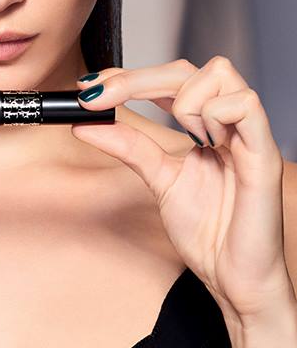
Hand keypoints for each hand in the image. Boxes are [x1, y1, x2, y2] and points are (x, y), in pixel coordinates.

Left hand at [71, 57, 295, 328]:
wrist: (235, 279)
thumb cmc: (209, 231)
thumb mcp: (159, 179)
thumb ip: (129, 147)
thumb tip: (85, 123)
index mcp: (205, 125)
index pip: (168, 78)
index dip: (128, 75)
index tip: (89, 87)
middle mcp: (227, 122)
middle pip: (185, 68)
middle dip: (135, 78)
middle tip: (99, 98)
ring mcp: (247, 134)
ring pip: (218, 72)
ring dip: (184, 99)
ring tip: (185, 137)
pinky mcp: (264, 154)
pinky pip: (246, 105)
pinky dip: (216, 114)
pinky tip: (208, 143)